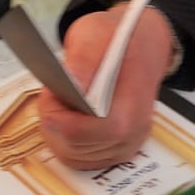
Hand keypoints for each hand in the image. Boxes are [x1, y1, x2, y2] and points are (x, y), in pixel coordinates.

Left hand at [36, 3, 175, 170]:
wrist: (143, 44)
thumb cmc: (120, 40)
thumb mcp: (94, 35)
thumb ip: (82, 62)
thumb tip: (71, 87)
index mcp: (128, 111)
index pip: (78, 133)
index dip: (54, 113)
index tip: (51, 91)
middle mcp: (130, 136)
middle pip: (71, 147)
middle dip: (52, 120)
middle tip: (53, 93)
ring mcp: (125, 146)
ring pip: (71, 156)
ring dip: (56, 131)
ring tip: (61, 103)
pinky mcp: (116, 150)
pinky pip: (80, 159)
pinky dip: (65, 141)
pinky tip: (67, 117)